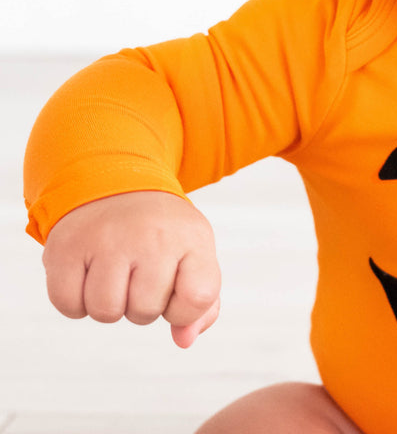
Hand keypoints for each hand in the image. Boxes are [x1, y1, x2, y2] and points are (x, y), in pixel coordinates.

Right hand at [42, 191, 221, 347]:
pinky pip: (69, 305)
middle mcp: (151, 236)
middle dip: (141, 305)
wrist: (116, 183)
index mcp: (191, 237)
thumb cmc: (160, 233)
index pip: (198, 298)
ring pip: (106, 312)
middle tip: (139, 273)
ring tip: (115, 272)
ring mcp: (107, 239)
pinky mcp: (67, 246)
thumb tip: (185, 340)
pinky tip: (88, 272)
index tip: (175, 291)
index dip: (183, 310)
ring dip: (109, 305)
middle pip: (145, 312)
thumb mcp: (193, 255)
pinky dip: (76, 301)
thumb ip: (201, 303)